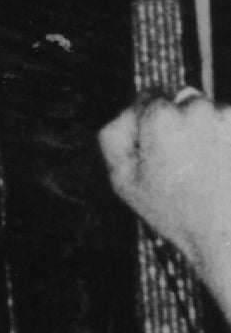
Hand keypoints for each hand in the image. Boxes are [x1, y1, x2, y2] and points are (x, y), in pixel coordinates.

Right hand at [102, 91, 230, 281]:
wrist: (227, 235)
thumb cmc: (174, 210)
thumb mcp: (121, 180)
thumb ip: (114, 135)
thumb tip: (129, 111)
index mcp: (160, 116)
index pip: (148, 97)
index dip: (146, 124)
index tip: (154, 153)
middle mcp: (196, 108)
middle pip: (182, 99)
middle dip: (179, 122)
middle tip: (181, 162)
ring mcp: (228, 118)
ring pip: (211, 112)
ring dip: (207, 131)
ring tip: (206, 169)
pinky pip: (230, 127)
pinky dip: (226, 142)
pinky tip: (221, 168)